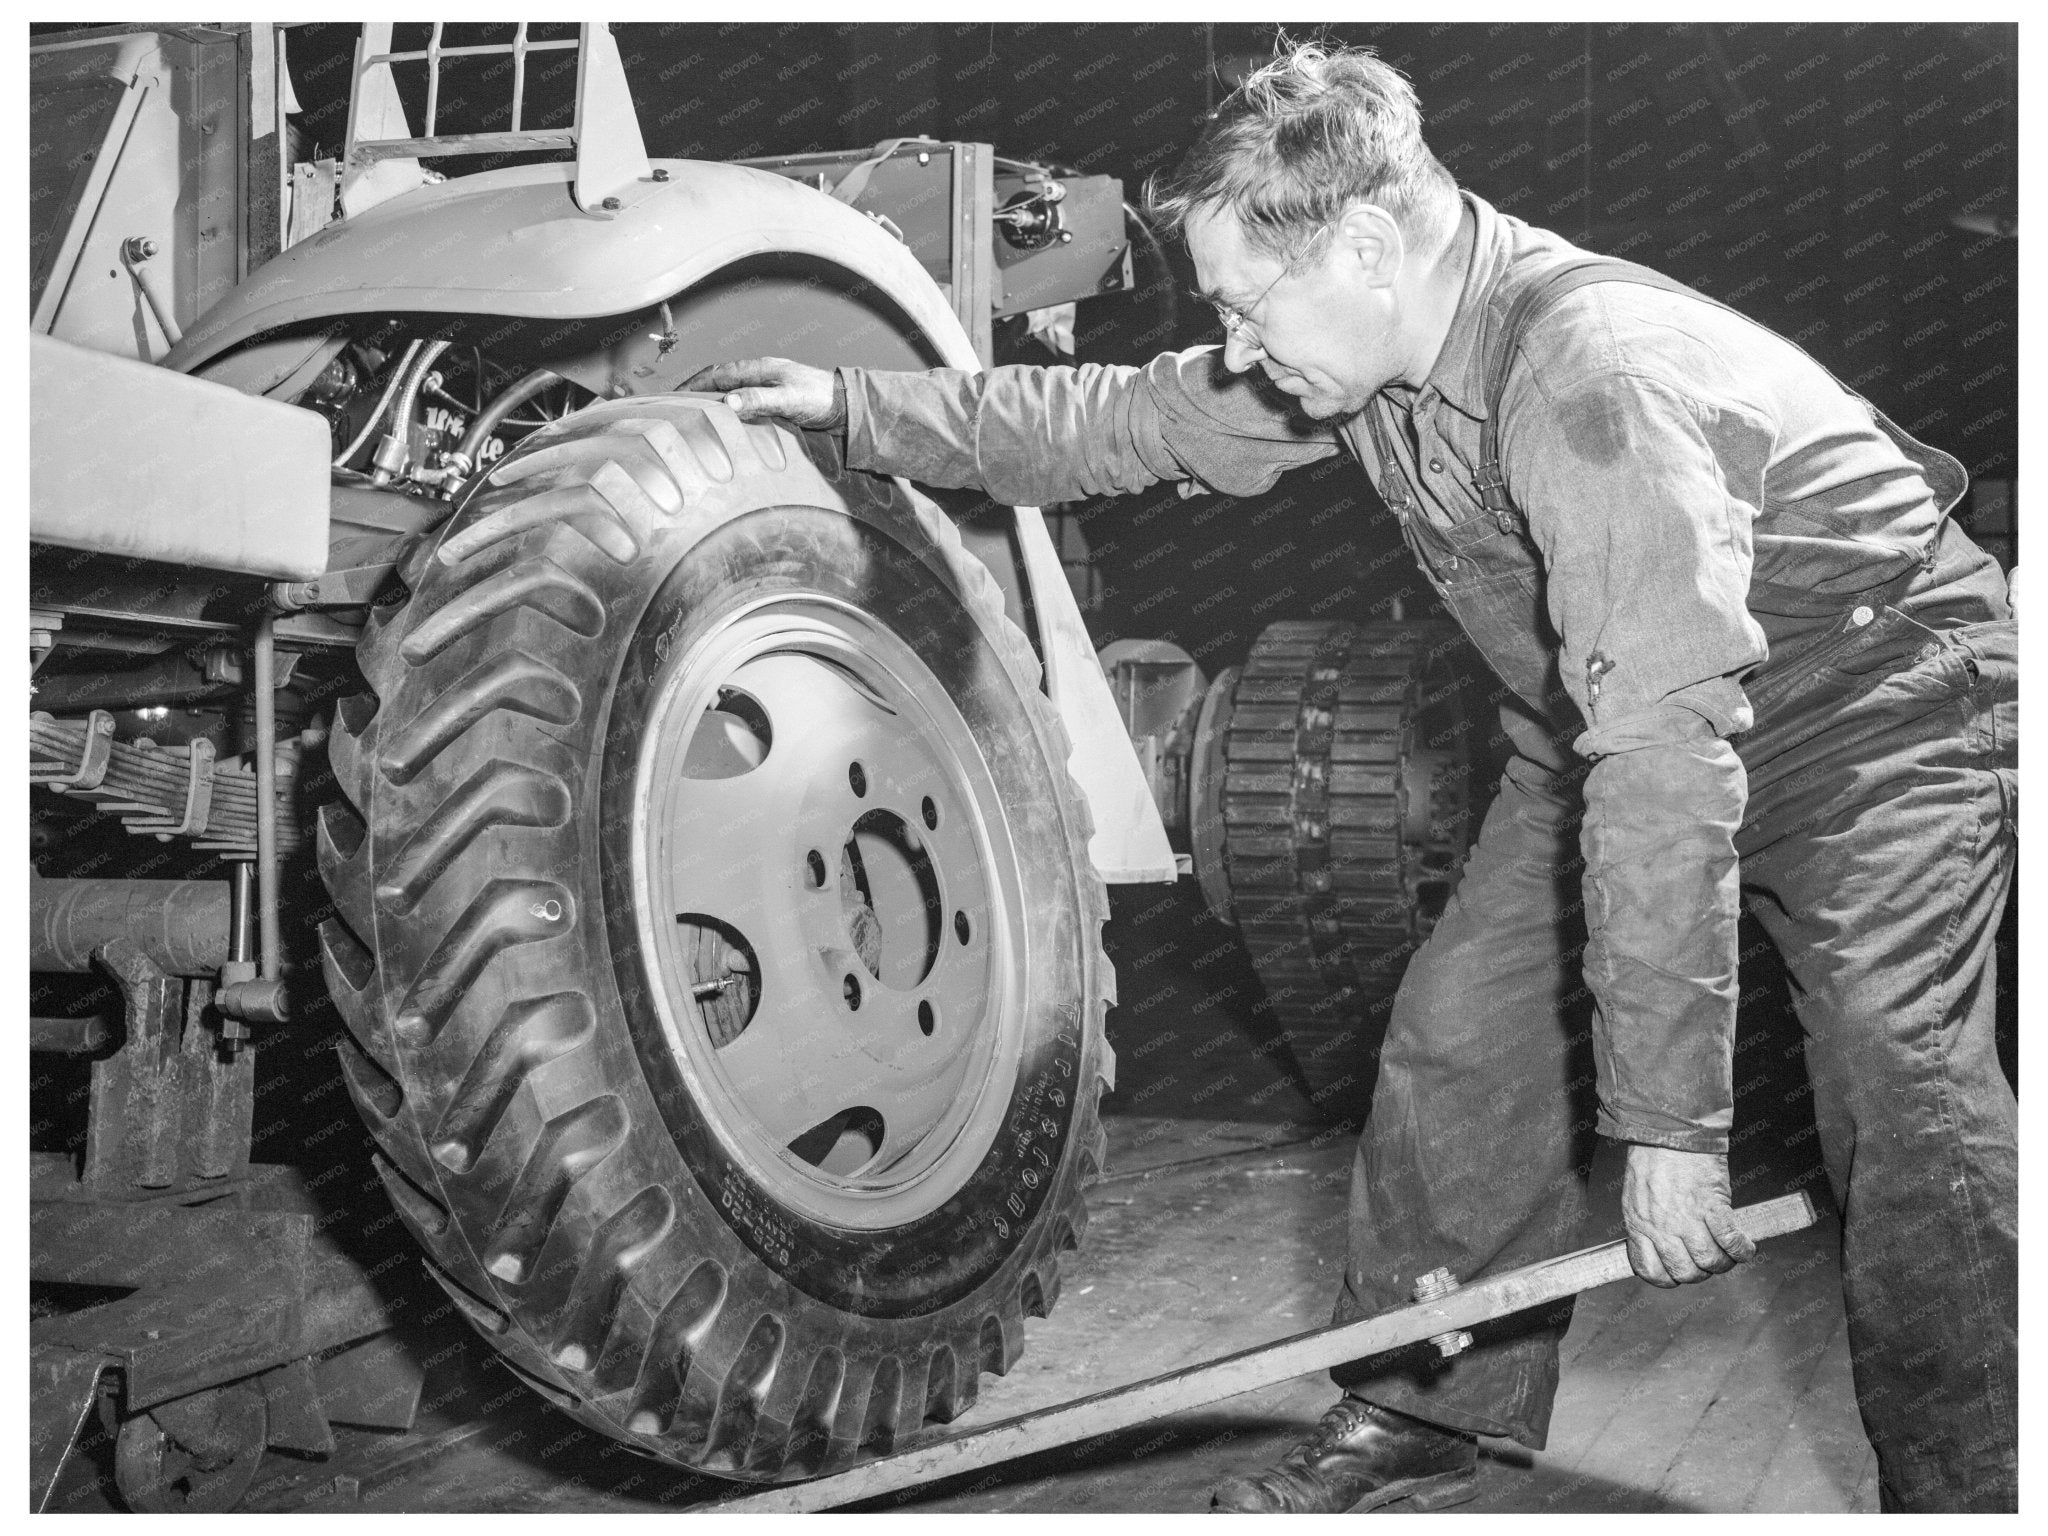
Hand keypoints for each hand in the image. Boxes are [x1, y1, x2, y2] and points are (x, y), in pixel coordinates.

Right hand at [679, 357, 843, 428]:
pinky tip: (723, 422)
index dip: (692, 385)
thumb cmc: (819, 399)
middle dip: (695, 391)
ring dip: (710, 400)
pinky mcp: (772, 399)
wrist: (846, 405)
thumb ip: (758, 401)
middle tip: (673, 407)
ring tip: (692, 416)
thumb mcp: (787, 400)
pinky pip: (742, 401)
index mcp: (757, 369)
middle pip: (718, 380)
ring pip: (729, 390)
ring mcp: (765, 386)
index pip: (715, 375)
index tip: (671, 398)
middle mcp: (758, 375)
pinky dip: (727, 408)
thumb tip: (727, 404)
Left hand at [1621, 1144, 1755, 1286]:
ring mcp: (1686, 1218)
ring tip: (1730, 1253)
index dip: (1668, 1278)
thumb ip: (1648, 1222)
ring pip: (1710, 1262)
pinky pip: (1730, 1240)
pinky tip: (1746, 1245)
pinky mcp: (1711, 1205)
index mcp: (1639, 1224)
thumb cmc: (1652, 1157)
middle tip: (1709, 1260)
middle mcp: (1661, 1226)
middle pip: (1685, 1272)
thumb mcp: (1637, 1195)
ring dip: (1725, 1263)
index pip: (1649, 1270)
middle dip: (1700, 1273)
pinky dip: (1742, 1248)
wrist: (1668, 1129)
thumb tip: (1663, 1243)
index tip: (1678, 1272)